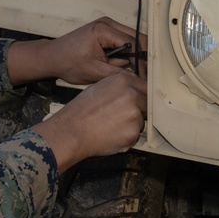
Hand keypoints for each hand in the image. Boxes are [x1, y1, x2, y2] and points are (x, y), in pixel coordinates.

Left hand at [7, 17, 146, 86]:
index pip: (133, 44)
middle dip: (143, 57)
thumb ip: (118, 74)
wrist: (52, 57)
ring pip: (132, 40)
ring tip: (134, 72)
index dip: (143, 61)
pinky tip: (124, 66)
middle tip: (147, 75)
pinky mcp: (106, 30)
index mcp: (104, 30)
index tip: (148, 76)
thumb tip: (139, 80)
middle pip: (137, 38)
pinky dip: (127, 54)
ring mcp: (108, 25)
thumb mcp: (94, 72)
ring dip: (135, 56)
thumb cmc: (68, 64)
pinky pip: (124, 41)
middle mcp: (108, 23)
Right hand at [32, 71, 147, 171]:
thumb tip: (132, 92)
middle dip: (137, 110)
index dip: (141, 95)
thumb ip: (119, 88)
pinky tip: (112, 135)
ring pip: (141, 120)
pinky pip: (135, 135)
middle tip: (120, 117)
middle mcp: (132, 95)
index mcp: (123, 80)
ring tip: (112, 127)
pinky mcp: (133, 132)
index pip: (144, 87)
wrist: (72, 131)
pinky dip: (127, 137)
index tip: (138, 102)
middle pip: (146, 103)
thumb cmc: (81, 111)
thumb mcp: (99, 88)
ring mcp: (135, 114)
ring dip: (132, 124)